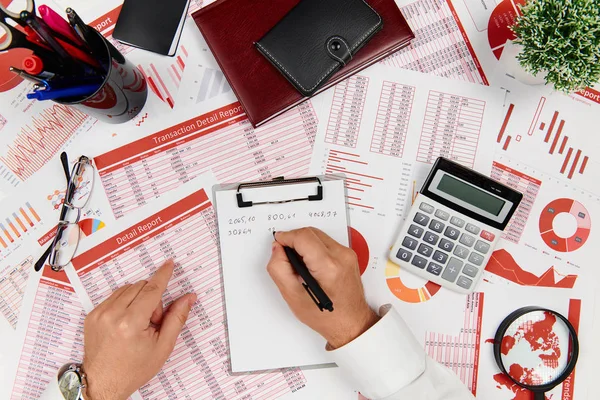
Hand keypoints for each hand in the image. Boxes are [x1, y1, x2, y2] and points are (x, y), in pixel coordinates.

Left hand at [81, 260, 196, 399]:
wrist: (103, 382)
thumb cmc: (133, 369)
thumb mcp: (162, 346)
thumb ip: (176, 318)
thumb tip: (188, 298)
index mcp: (131, 324)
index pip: (151, 290)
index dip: (163, 276)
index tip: (169, 264)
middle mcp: (112, 315)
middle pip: (140, 287)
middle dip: (151, 299)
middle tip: (152, 322)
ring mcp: (99, 314)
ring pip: (127, 289)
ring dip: (137, 300)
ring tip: (137, 324)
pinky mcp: (92, 315)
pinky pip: (114, 296)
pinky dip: (124, 304)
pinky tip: (125, 323)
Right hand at [268, 228, 378, 348]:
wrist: (351, 323)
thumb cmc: (327, 316)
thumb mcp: (293, 297)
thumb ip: (279, 269)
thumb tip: (277, 249)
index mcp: (328, 267)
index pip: (303, 237)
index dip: (286, 237)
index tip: (278, 243)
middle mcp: (341, 257)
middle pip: (310, 232)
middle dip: (294, 240)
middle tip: (286, 257)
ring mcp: (347, 254)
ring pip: (318, 235)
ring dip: (304, 243)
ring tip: (298, 264)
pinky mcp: (349, 255)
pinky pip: (326, 242)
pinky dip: (314, 247)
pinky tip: (310, 264)